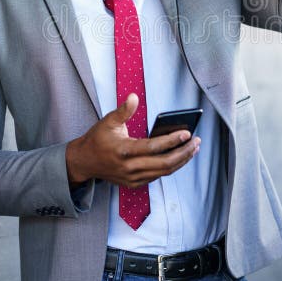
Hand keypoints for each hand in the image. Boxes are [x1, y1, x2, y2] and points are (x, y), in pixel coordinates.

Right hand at [65, 94, 200, 188]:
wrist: (84, 162)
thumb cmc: (97, 139)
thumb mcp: (108, 121)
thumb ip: (123, 110)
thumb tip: (134, 97)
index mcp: (124, 150)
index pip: (154, 147)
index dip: (172, 140)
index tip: (187, 133)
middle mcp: (129, 167)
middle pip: (164, 164)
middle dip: (183, 153)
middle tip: (197, 142)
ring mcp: (132, 178)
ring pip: (163, 172)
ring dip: (181, 161)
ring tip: (193, 149)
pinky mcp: (134, 183)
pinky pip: (157, 176)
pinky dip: (170, 167)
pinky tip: (180, 157)